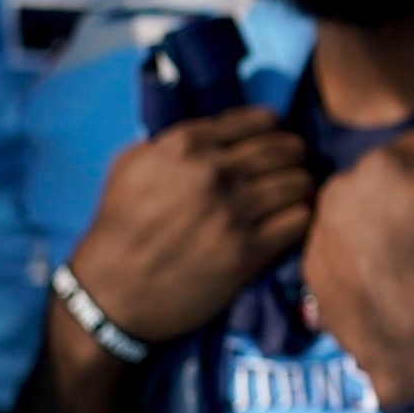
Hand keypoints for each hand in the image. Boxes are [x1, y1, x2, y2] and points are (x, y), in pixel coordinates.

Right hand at [69, 106, 312, 346]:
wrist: (113, 291)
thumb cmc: (120, 225)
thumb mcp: (133, 165)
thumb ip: (177, 140)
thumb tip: (225, 128)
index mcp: (185, 144)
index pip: (261, 121)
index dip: (272, 132)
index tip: (271, 144)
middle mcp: (213, 172)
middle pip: (288, 149)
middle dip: (293, 159)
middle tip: (287, 172)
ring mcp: (233, 212)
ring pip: (300, 182)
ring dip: (299, 190)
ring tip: (289, 199)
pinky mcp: (248, 250)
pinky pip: (300, 220)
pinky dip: (299, 220)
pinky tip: (287, 225)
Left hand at [302, 77, 413, 408]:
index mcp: (382, 164)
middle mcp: (337, 189)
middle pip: (382, 179)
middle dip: (404, 198)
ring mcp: (317, 233)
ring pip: (356, 213)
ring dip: (377, 226)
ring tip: (407, 262)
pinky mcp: (309, 273)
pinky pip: (337, 248)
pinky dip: (356, 257)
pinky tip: (381, 280)